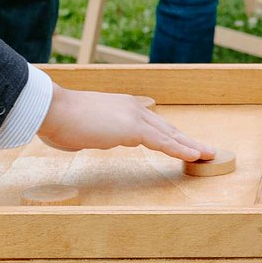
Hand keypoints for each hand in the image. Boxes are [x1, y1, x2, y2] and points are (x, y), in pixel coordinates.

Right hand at [34, 85, 213, 160]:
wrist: (53, 109)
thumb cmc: (59, 120)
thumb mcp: (83, 127)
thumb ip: (95, 132)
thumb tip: (96, 139)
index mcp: (122, 106)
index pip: (153, 123)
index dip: (170, 135)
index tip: (183, 142)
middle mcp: (133, 108)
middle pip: (167, 127)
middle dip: (187, 139)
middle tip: (205, 149)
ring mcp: (134, 117)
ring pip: (170, 134)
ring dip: (190, 145)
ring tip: (208, 154)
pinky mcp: (133, 129)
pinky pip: (163, 143)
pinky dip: (181, 150)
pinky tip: (194, 156)